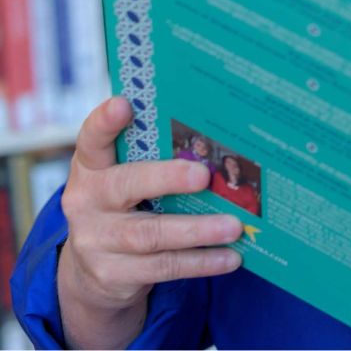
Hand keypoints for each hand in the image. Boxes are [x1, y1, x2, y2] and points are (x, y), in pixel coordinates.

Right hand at [57, 96, 243, 347]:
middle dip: (166, 178)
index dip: (104, 122)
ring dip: (197, 230)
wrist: (90, 271)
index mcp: (91, 168)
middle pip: (125, 185)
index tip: (124, 104)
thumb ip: (153, 154)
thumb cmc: (124, 203)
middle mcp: (87, 202)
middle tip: (204, 174)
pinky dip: (201, 262)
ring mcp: (97, 241)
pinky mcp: (113, 275)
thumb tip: (216, 133)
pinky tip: (231, 257)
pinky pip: (163, 267)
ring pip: (150, 234)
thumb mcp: (124, 175)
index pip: (91, 140)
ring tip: (234, 226)